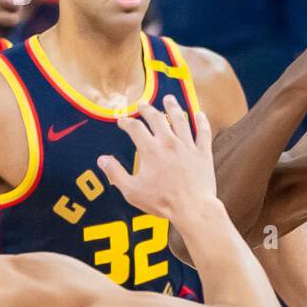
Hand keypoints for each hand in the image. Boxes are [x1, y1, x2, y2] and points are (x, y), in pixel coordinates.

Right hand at [98, 95, 217, 219]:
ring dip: (173, 107)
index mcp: (150, 150)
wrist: (193, 208)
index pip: (135, 128)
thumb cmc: (162, 202)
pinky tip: (199, 113)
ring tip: (169, 98)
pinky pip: (203, 132)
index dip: (126, 122)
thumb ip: (116, 173)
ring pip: (181, 119)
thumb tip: (102, 160)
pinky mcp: (203, 153)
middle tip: (143, 105)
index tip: (122, 120)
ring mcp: (188, 146)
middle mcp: (169, 142)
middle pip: (157, 118)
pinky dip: (202, 121)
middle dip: (147, 109)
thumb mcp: (132, 191)